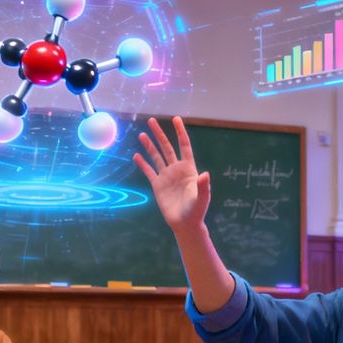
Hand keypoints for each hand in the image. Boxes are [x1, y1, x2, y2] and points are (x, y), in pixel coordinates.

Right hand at [133, 116, 210, 232]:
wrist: (185, 223)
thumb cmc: (196, 210)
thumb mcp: (202, 198)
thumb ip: (203, 186)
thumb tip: (206, 174)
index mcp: (188, 169)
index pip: (184, 146)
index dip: (180, 132)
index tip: (176, 119)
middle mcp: (176, 169)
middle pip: (167, 147)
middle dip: (160, 134)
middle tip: (152, 120)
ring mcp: (166, 177)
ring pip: (156, 157)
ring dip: (149, 146)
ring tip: (142, 134)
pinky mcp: (157, 185)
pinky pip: (149, 171)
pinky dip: (142, 164)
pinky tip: (136, 155)